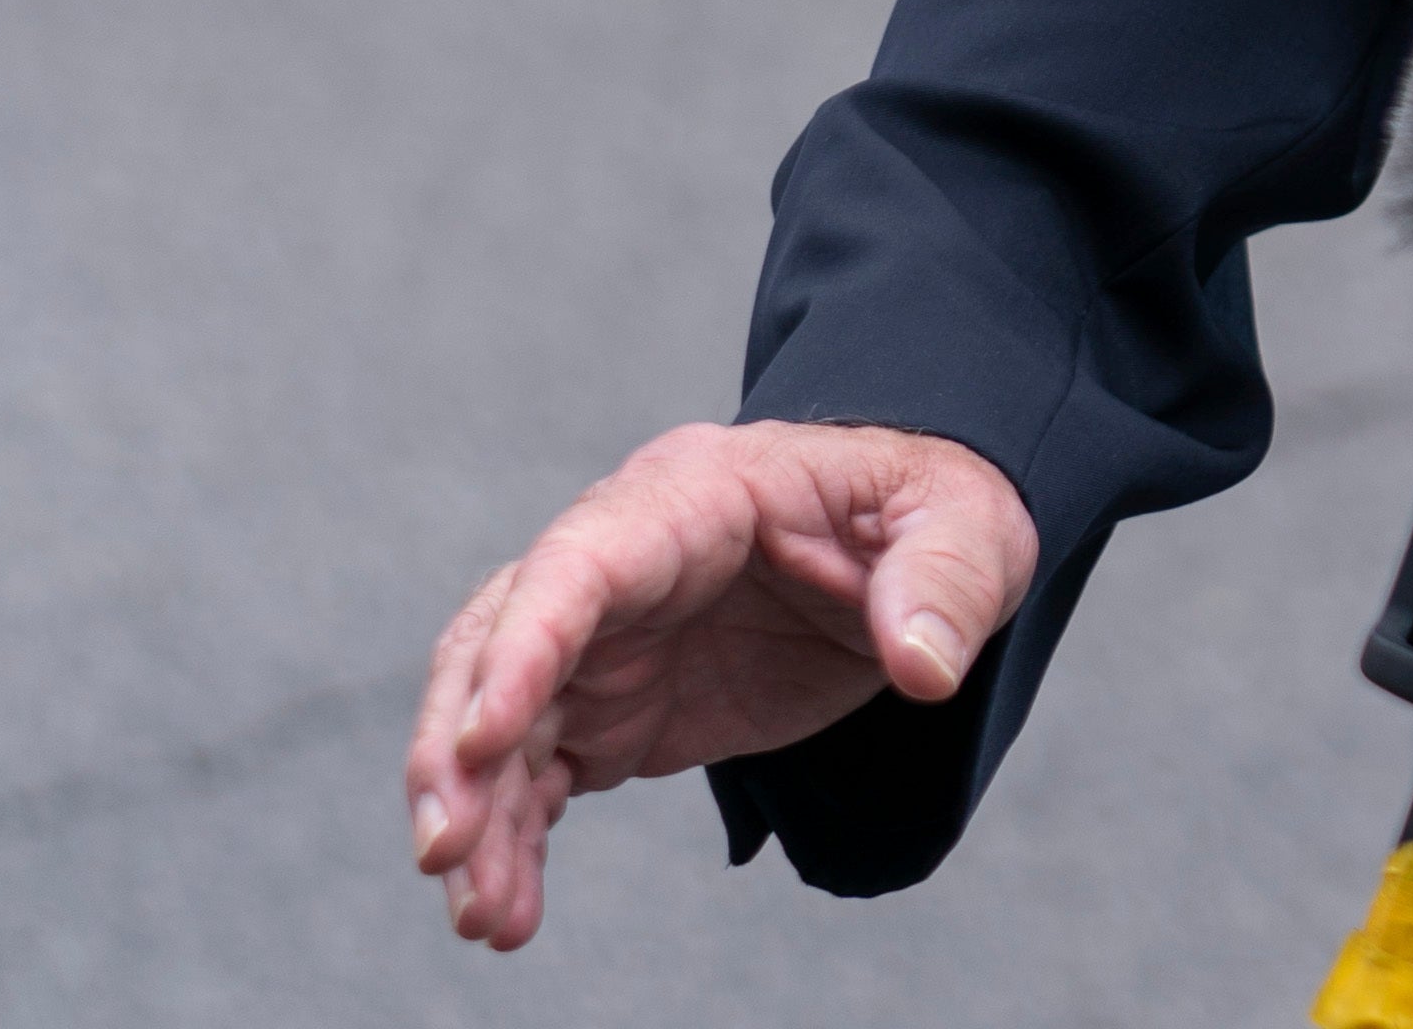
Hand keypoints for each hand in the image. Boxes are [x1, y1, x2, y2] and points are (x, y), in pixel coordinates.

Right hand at [405, 421, 1033, 948]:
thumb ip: (941, 584)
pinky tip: (505, 912)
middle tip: (443, 852)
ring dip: (477, 815)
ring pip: (502, 721)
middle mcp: (624, 560)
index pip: (580, 563)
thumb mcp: (969, 528)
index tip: (485, 738)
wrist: (916, 542)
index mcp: (695, 494)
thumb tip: (924, 663)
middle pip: (500, 641)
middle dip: (459, 744)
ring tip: (482, 918)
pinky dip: (512, 840)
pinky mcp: (614, 705)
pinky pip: (536, 773)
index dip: (524, 646)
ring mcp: (607, 636)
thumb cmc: (932, 510)